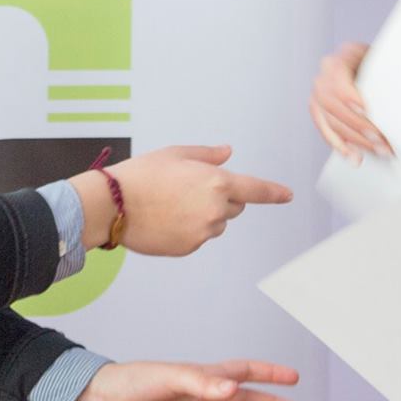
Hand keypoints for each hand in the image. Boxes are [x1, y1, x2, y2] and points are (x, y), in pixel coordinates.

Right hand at [73, 146, 291, 256]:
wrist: (114, 204)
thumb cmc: (143, 174)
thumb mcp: (177, 154)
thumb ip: (208, 155)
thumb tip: (228, 152)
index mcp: (217, 182)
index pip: (256, 190)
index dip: (274, 193)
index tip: (287, 195)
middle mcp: (216, 210)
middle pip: (234, 207)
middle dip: (221, 199)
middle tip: (188, 190)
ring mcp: (203, 232)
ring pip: (215, 224)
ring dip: (204, 215)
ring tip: (171, 205)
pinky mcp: (189, 247)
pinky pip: (198, 238)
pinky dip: (189, 230)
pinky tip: (166, 220)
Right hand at [309, 42, 390, 161]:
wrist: (370, 69)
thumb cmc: (379, 66)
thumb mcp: (383, 63)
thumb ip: (386, 74)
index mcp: (340, 59)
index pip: (337, 78)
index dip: (349, 96)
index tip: (365, 110)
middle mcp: (325, 76)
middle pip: (332, 104)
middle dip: (357, 125)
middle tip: (379, 138)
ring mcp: (319, 94)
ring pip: (330, 121)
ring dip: (354, 140)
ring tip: (376, 150)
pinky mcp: (319, 112)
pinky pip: (326, 131)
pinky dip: (340, 146)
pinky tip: (353, 156)